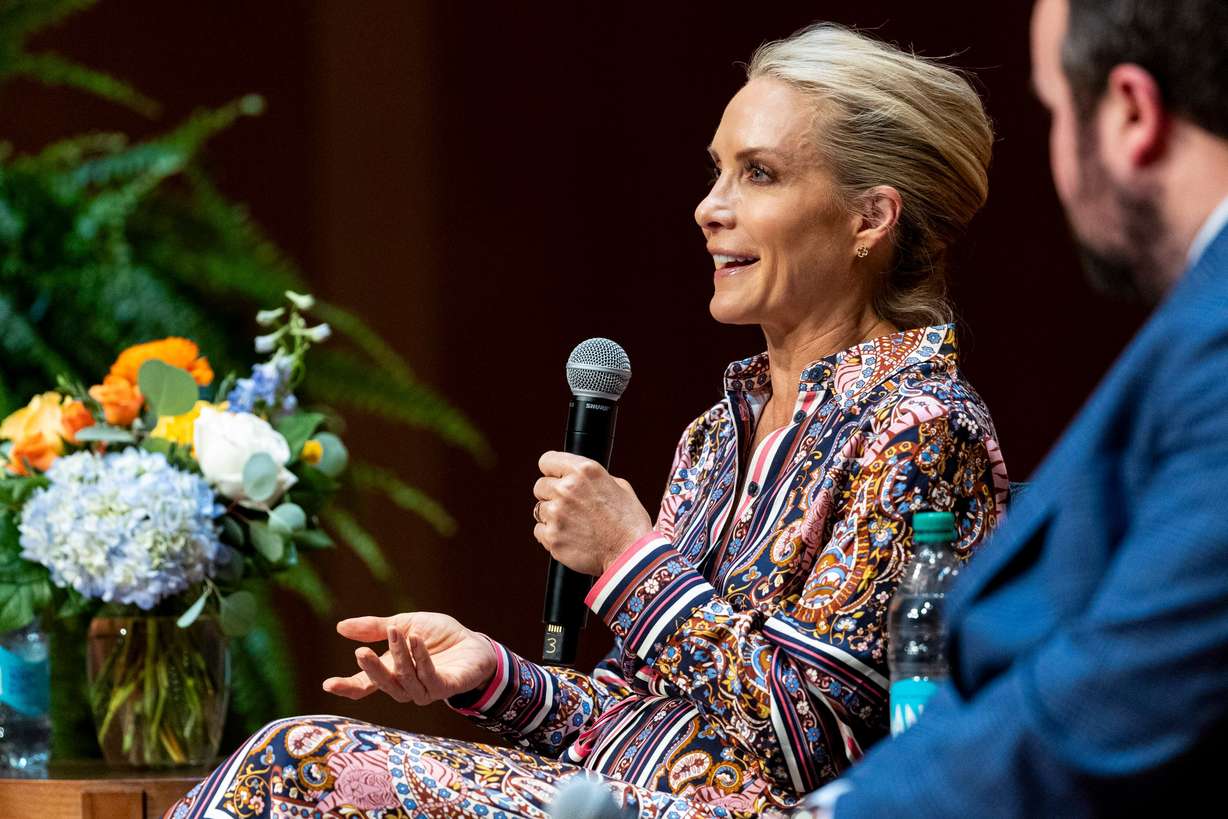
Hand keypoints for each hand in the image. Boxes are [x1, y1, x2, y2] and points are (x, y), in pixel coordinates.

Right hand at [322, 611, 496, 704]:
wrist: (473, 642)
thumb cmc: (438, 636)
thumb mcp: (405, 624)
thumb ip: (375, 628)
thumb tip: (340, 627)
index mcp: (391, 673)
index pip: (364, 686)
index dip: (346, 687)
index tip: (327, 684)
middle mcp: (405, 686)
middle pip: (383, 685)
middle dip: (372, 669)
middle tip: (360, 652)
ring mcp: (425, 691)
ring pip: (405, 679)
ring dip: (400, 655)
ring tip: (396, 631)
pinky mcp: (445, 688)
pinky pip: (429, 677)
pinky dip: (421, 658)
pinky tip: (417, 639)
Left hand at [533, 451, 652, 575]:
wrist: (630, 556)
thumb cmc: (629, 523)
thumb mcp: (620, 488)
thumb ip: (594, 479)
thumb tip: (580, 480)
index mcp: (584, 471)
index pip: (547, 460)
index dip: (552, 470)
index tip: (555, 478)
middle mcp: (567, 488)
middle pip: (540, 486)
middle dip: (551, 495)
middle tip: (570, 507)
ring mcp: (557, 513)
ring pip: (539, 509)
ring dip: (552, 516)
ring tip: (574, 525)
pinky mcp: (552, 536)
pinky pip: (540, 531)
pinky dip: (551, 535)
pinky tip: (570, 538)